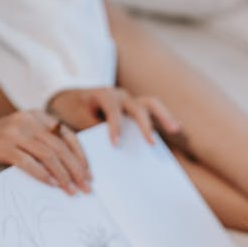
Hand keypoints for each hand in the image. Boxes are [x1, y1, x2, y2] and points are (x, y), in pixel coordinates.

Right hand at [0, 104, 89, 194]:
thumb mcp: (25, 138)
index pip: (68, 136)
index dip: (81, 157)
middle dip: (77, 170)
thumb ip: (43, 147)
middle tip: (86, 188)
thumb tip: (70, 172)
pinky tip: (52, 185)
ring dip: (64, 176)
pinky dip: (43, 175)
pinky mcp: (2, 145)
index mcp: (38, 116)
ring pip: (48, 155)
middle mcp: (28, 120)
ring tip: (72, 191)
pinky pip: (28, 162)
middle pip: (61, 147)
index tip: (89, 175)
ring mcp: (15, 132)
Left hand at [47, 87, 180, 145]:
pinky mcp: (137, 109)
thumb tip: (104, 151)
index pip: (113, 110)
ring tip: (175, 129)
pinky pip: (154, 111)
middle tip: (151, 143)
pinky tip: (176, 128)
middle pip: (138, 106)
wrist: (71, 100)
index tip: (115, 144)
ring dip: (164, 116)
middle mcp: (120, 95)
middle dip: (145, 124)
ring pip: (151, 104)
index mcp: (104, 95)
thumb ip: (91, 131)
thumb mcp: (76, 120)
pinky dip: (165, 119)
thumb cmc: (73, 111)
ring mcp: (130, 100)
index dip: (114, 127)